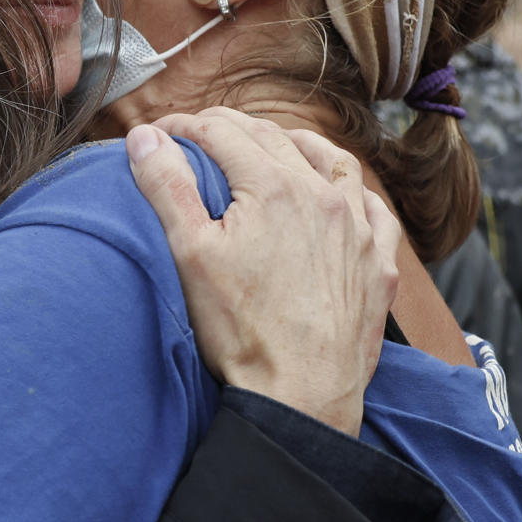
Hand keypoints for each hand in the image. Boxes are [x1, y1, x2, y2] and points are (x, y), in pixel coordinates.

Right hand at [124, 108, 401, 435]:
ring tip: (272, 144)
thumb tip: (145, 137)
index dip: (184, 127)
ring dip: (297, 144)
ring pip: (332, 161)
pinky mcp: (376, 265)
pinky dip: (353, 191)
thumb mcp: (189, 254)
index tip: (159, 133)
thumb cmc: (243, 331)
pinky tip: (341, 196)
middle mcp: (321, 196)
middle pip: (272, 138)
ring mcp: (356, 229)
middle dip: (230, 128)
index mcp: (272, 186)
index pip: (221, 133)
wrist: (302, 393)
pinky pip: (374, 209)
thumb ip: (167, 187)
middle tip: (199, 135)